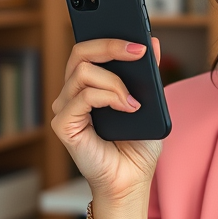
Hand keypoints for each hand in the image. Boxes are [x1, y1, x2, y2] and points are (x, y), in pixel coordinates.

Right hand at [50, 38, 163, 204]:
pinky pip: (83, 97)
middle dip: (110, 46)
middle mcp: (73, 94)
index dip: (109, 37)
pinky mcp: (64, 125)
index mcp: (89, 85)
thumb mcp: (150, 102)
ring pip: (83, 72)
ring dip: (115, 82)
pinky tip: (128, 108)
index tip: (138, 38)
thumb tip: (153, 42)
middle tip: (139, 50)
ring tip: (134, 101)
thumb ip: (148, 73)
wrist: (132, 180)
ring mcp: (66, 108)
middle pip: (81, 52)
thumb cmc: (137, 146)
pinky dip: (109, 97)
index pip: (89, 49)